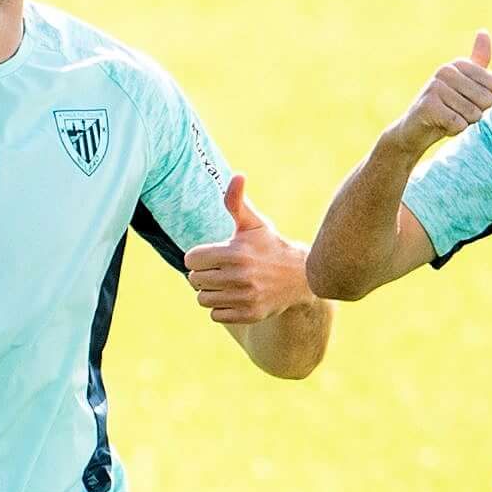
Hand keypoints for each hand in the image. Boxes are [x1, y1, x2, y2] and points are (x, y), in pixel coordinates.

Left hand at [182, 176, 309, 323]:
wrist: (300, 277)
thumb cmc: (269, 246)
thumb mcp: (254, 224)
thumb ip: (237, 203)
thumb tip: (237, 176)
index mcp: (236, 252)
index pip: (191, 260)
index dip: (199, 257)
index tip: (213, 255)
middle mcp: (240, 276)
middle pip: (195, 280)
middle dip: (203, 274)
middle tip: (220, 270)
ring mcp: (245, 297)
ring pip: (203, 299)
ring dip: (211, 292)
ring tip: (227, 284)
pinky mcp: (250, 314)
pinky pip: (216, 315)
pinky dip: (222, 308)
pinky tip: (236, 297)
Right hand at [391, 30, 491, 148]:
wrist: (413, 130)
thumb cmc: (445, 108)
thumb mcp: (465, 84)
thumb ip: (478, 61)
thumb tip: (484, 31)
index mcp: (459, 64)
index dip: (487, 100)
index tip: (468, 101)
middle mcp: (446, 70)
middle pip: (487, 99)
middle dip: (476, 113)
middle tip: (457, 112)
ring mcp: (435, 86)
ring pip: (472, 113)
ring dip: (464, 123)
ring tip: (448, 119)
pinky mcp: (428, 105)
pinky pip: (458, 123)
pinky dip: (453, 130)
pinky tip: (440, 125)